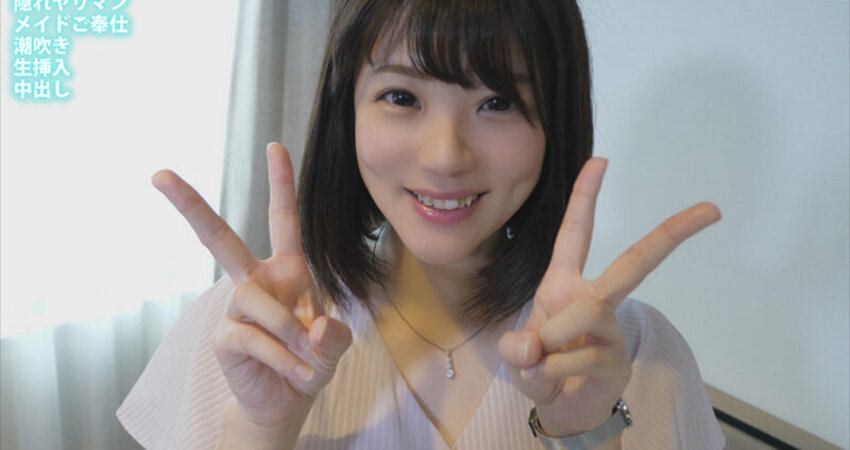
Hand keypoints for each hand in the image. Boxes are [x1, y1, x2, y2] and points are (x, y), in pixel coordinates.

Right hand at [152, 143, 351, 431]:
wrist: (288, 401)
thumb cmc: (310, 361)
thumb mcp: (335, 347)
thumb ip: (334, 336)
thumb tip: (315, 327)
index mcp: (287, 270)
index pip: (284, 220)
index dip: (281, 184)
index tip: (274, 146)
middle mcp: (256, 281)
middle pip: (218, 238)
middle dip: (190, 205)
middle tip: (158, 174)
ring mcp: (235, 309)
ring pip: (251, 297)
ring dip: (286, 328)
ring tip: (305, 356)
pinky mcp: (223, 337)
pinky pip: (250, 337)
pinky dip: (280, 356)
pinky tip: (292, 371)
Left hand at [499, 158, 719, 437]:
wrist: (558, 411)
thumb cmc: (539, 369)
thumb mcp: (515, 354)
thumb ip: (518, 347)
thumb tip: (534, 345)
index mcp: (564, 284)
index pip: (575, 234)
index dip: (585, 197)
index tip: (601, 160)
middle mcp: (593, 299)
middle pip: (634, 262)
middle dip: (670, 233)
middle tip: (710, 209)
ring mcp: (611, 328)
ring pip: (591, 309)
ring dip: (554, 336)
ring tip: (538, 361)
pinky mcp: (618, 359)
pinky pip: (584, 354)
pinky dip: (552, 371)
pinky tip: (549, 381)